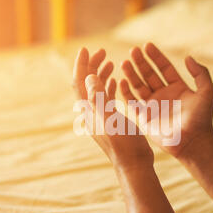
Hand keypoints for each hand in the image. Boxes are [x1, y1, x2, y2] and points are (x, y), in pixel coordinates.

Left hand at [73, 48, 153, 169]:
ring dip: (100, 74)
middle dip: (91, 66)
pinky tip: (114, 79)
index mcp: (89, 110)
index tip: (85, 49)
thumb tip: (88, 76)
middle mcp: (92, 111)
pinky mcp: (111, 119)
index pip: (79, 83)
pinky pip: (105, 98)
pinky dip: (108, 85)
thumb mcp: (110, 118)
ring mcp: (101, 115)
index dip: (81, 65)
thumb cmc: (123, 143)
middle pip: (86, 83)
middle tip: (102, 52)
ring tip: (109, 61)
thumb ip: (99, 97)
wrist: (133, 163)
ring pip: (96, 89)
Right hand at [120, 42, 212, 157]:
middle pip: (149, 74)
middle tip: (133, 50)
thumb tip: (188, 57)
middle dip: (141, 62)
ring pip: (139, 86)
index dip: (156, 56)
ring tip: (124, 62)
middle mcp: (164, 95)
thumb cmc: (202, 119)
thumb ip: (200, 73)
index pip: (164, 68)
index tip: (147, 45)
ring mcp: (153, 106)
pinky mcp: (145, 117)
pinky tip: (121, 81)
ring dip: (131, 74)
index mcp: (177, 87)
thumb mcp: (207, 92)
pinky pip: (132, 102)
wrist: (192, 142)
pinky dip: (126, 92)